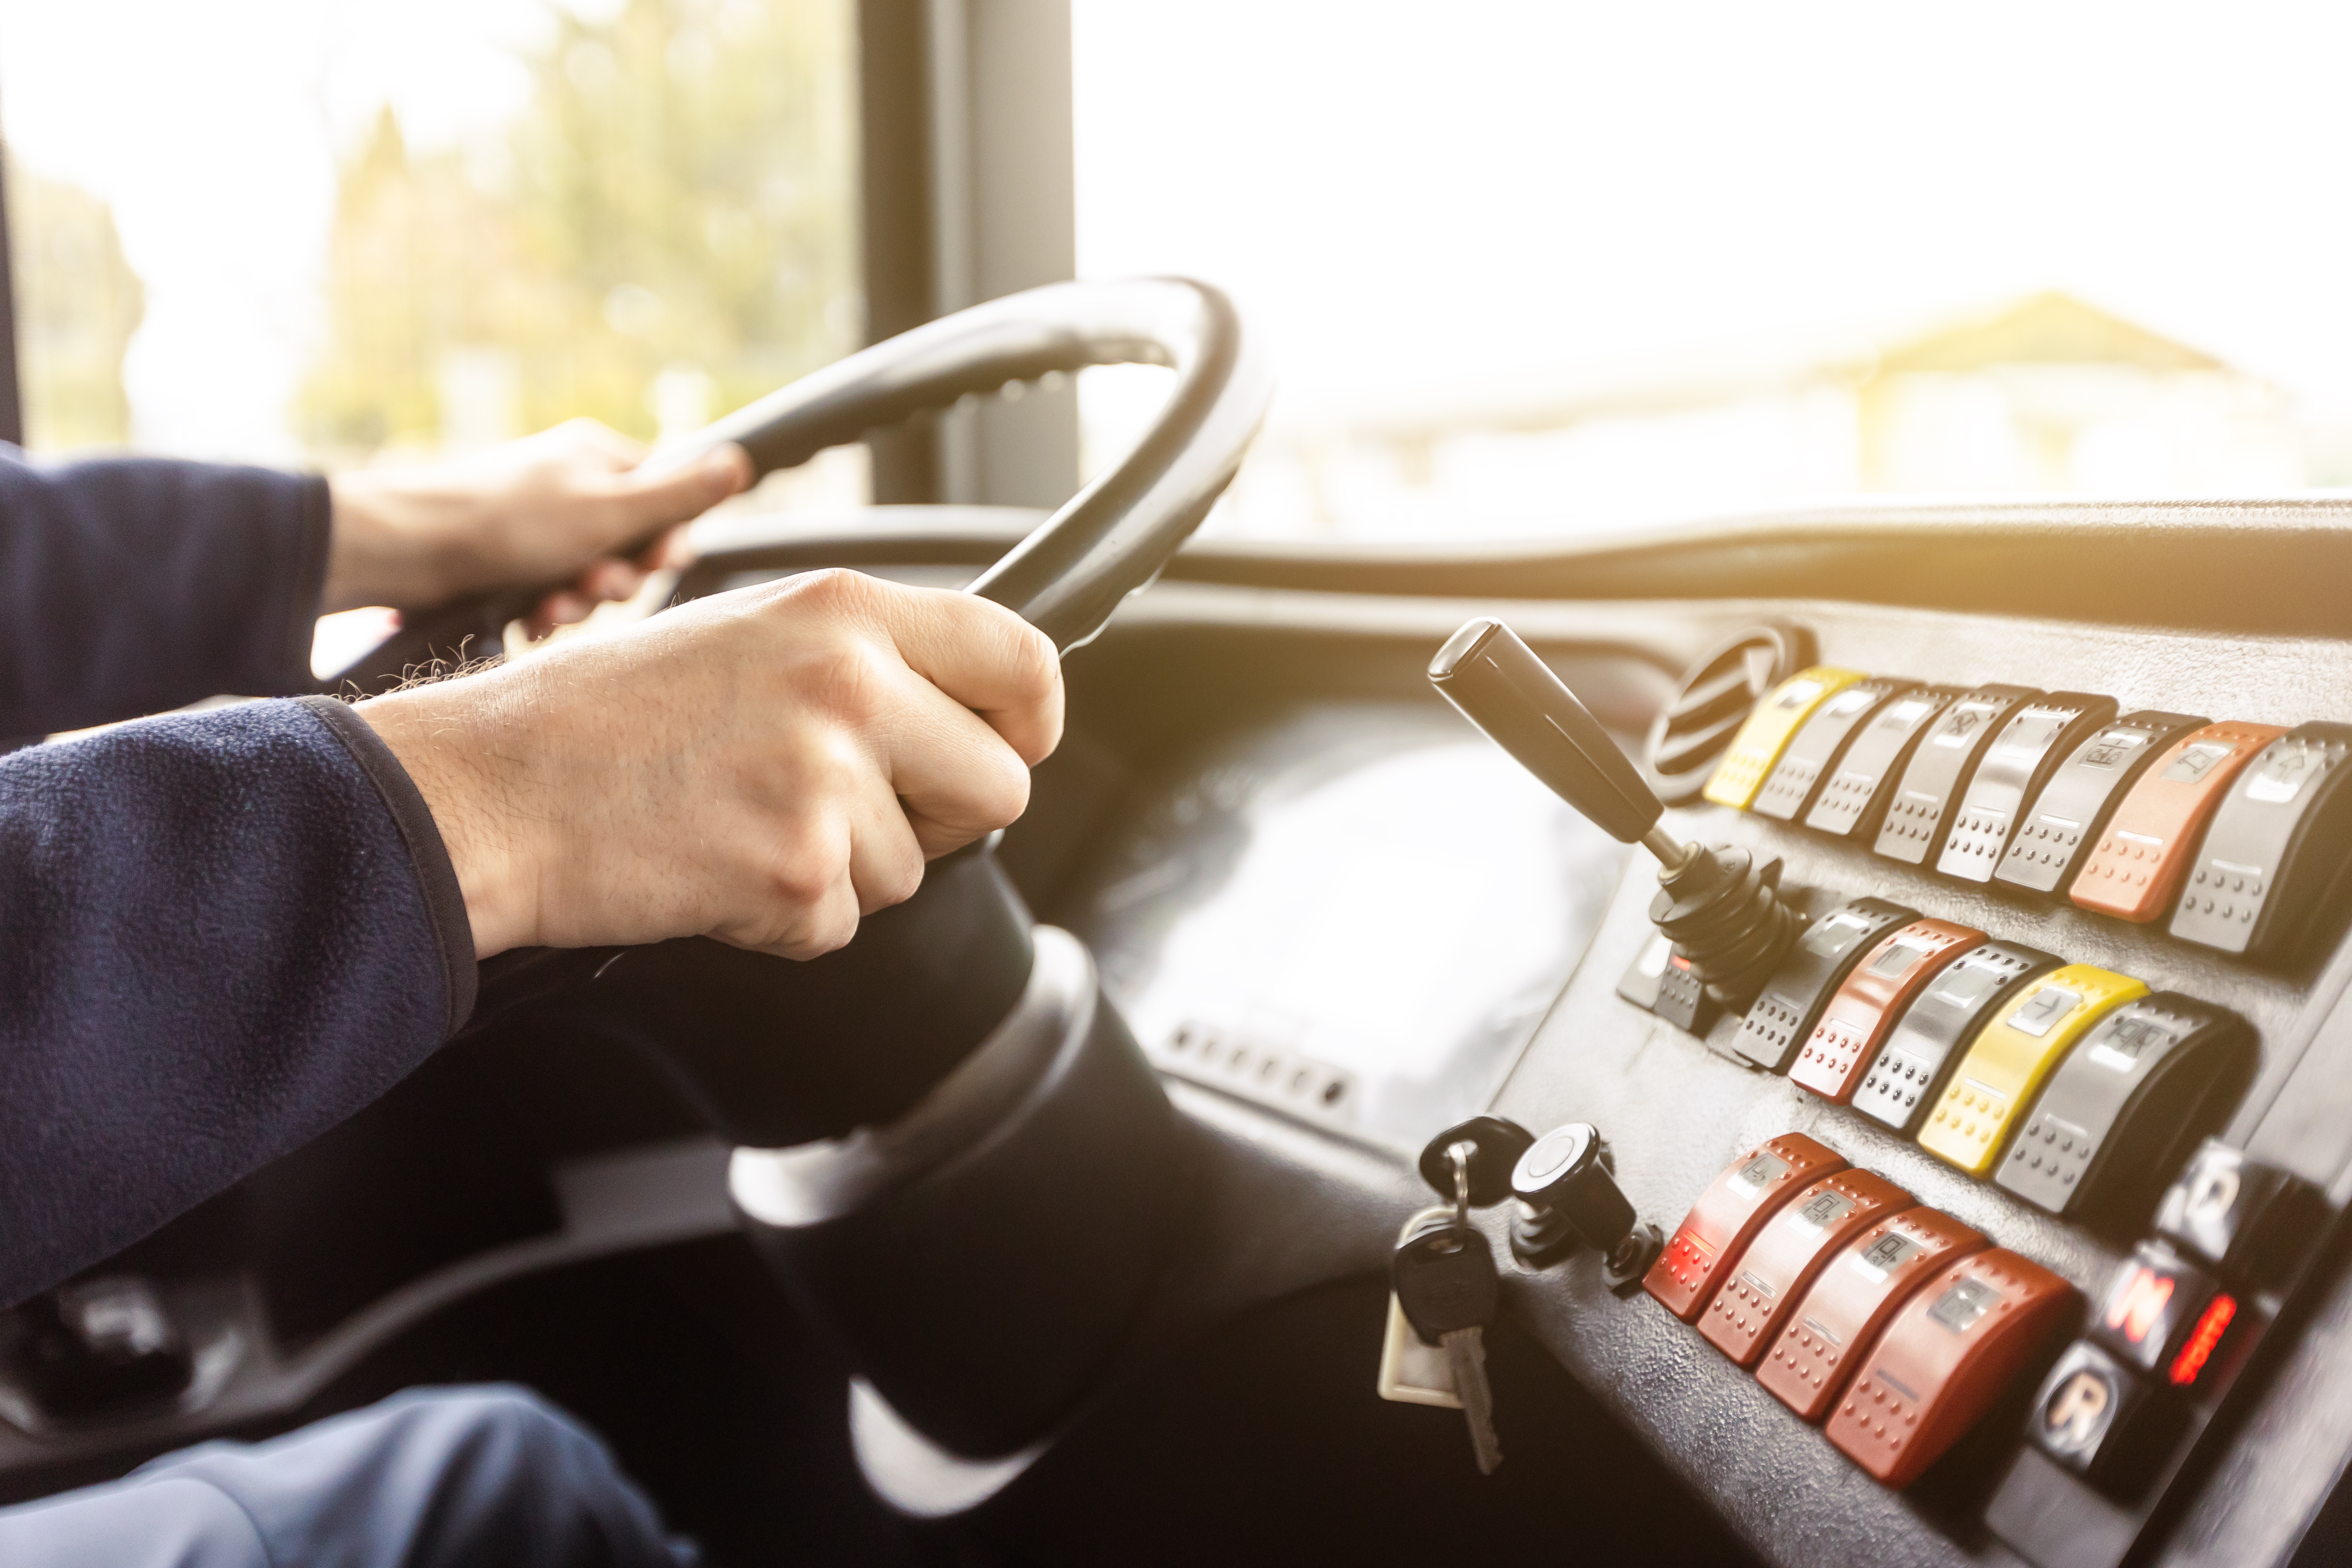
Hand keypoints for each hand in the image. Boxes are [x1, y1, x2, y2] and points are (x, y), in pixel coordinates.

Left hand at [324, 418, 754, 633]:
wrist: (405, 549)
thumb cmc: (506, 521)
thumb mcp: (609, 508)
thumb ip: (678, 493)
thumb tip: (740, 460)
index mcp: (596, 459)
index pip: (663, 498)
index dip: (665, 540)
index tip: (656, 563)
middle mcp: (568, 488)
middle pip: (628, 546)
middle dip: (616, 579)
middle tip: (594, 587)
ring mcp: (536, 527)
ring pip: (589, 578)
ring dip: (579, 602)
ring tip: (552, 608)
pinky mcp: (508, 564)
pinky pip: (550, 596)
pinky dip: (546, 612)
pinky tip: (530, 621)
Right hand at [356, 569, 1062, 960]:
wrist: (490, 791)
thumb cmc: (600, 717)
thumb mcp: (747, 631)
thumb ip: (861, 659)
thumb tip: (960, 708)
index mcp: (845, 611)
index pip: (1022, 660)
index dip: (1032, 719)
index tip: (1011, 744)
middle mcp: (850, 685)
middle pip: (1000, 785)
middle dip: (940, 815)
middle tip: (848, 807)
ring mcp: (827, 783)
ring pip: (915, 869)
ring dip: (841, 869)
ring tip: (741, 821)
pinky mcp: (797, 874)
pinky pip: (844, 923)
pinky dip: (787, 918)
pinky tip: (715, 865)